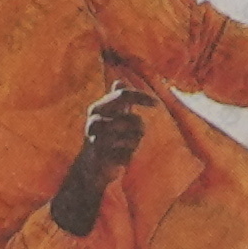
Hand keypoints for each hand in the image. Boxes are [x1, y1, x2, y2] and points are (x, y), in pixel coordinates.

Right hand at [54, 90, 149, 225]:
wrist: (90, 168)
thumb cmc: (105, 138)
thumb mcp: (110, 117)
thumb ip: (117, 100)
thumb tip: (119, 80)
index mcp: (97, 108)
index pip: (123, 94)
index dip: (142, 97)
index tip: (157, 104)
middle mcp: (94, 121)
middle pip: (134, 119)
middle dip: (140, 129)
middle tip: (134, 136)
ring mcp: (96, 140)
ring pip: (133, 138)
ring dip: (133, 144)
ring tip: (123, 147)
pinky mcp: (100, 158)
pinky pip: (128, 155)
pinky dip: (128, 158)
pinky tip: (119, 159)